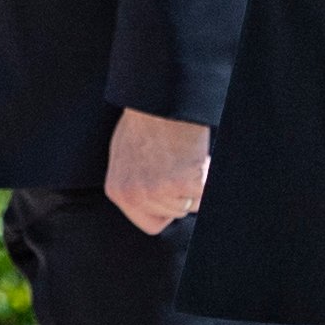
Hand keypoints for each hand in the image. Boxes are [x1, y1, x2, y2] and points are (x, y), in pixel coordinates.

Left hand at [105, 110, 209, 235]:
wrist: (159, 101)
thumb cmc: (146, 120)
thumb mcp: (126, 156)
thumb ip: (134, 182)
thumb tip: (150, 199)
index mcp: (118, 191)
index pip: (150, 223)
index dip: (166, 209)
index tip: (171, 191)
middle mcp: (135, 195)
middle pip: (173, 213)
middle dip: (181, 193)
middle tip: (176, 162)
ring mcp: (159, 190)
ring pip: (189, 204)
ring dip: (193, 184)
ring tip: (183, 156)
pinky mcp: (183, 182)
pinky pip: (204, 194)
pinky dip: (206, 177)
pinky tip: (195, 157)